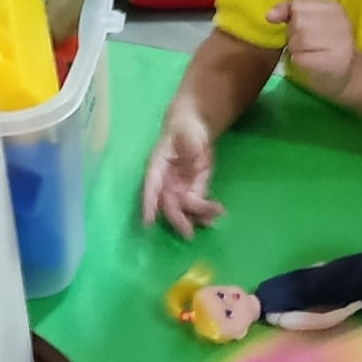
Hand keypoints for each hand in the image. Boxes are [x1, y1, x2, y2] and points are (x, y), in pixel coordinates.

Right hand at [141, 112, 223, 238]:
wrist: (193, 127)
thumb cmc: (184, 127)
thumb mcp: (186, 131)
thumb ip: (188, 144)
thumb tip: (190, 157)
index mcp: (157, 166)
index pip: (150, 187)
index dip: (148, 204)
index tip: (147, 222)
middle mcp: (165, 181)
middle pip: (167, 204)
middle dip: (177, 219)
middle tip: (188, 234)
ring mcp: (179, 187)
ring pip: (183, 209)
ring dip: (196, 217)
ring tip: (214, 215)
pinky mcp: (193, 190)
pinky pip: (196, 206)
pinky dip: (204, 213)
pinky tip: (214, 216)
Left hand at [266, 0, 356, 100]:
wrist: (347, 77)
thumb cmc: (323, 47)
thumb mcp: (309, 21)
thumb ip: (289, 11)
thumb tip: (269, 15)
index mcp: (333, 7)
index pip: (298, 4)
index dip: (292, 18)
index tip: (302, 29)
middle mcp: (340, 22)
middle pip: (298, 21)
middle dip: (294, 34)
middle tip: (307, 45)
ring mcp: (339, 42)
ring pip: (298, 40)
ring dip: (296, 49)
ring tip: (308, 53)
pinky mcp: (333, 62)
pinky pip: (300, 58)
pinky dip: (299, 62)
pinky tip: (310, 64)